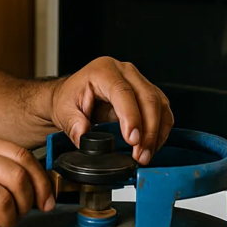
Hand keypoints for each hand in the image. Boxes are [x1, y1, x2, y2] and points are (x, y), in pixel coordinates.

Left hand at [51, 57, 173, 165]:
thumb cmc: (70, 98)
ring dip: (157, 133)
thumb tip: (84, 136)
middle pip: (147, 98)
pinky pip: (162, 110)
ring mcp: (138, 80)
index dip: (131, 116)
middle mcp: (124, 71)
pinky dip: (160, 130)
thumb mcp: (64, 111)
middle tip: (141, 155)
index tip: (133, 140)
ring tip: (146, 155)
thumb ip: (73, 124)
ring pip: (159, 105)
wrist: (73, 95)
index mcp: (103, 71)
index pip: (123, 92)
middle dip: (148, 131)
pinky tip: (152, 145)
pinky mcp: (148, 92)